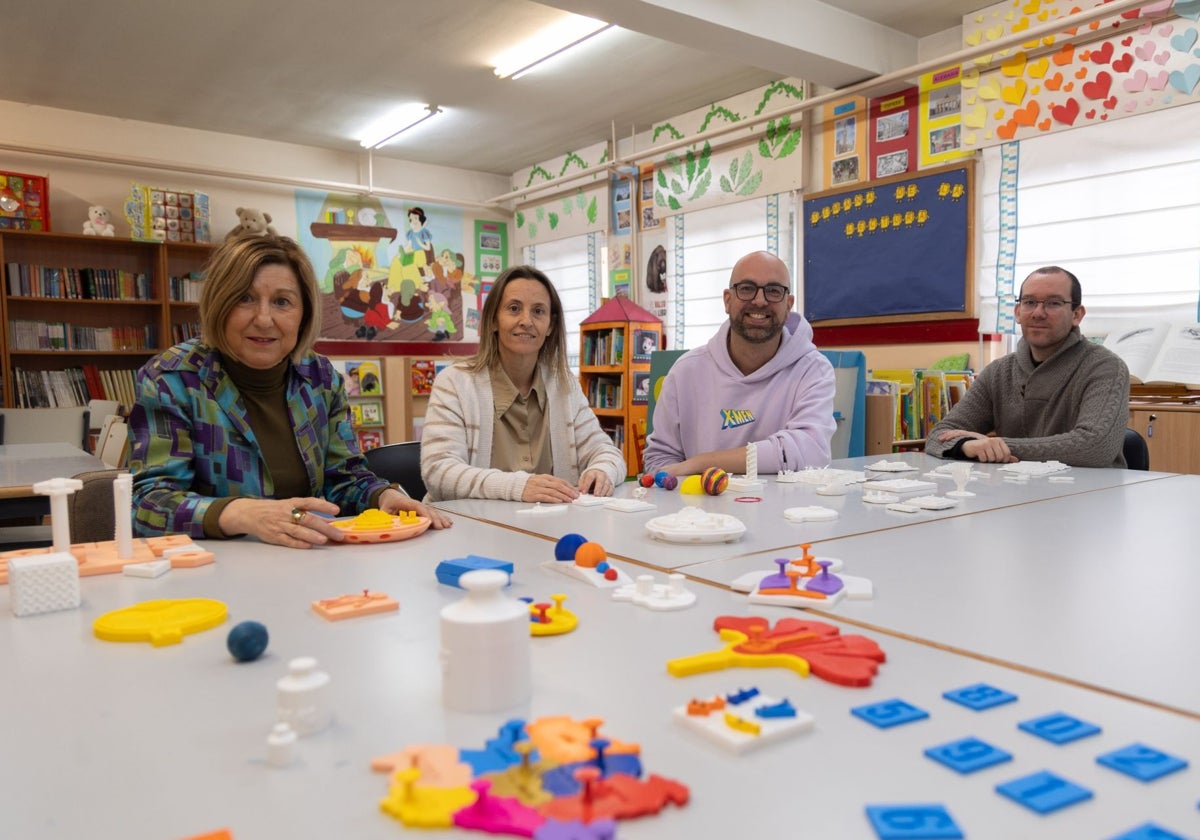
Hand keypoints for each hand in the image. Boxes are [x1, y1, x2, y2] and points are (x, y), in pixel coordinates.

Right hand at [220, 497, 343, 548]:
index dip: (323, 505)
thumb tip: (327, 519)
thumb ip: (307, 511)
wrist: (250, 514)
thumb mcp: (289, 505)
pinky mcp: (274, 536)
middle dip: (324, 527)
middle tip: (338, 534)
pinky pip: (288, 540)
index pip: (309, 502)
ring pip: (298, 531)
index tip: (336, 510)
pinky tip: (309, 546)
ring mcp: (280, 525)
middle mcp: (286, 513)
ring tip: (325, 540)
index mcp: (291, 503)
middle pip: (308, 519)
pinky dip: (299, 543)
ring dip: (312, 535)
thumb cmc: (274, 509)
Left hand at [378, 488, 452, 528]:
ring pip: (432, 511)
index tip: (430, 521)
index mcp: (406, 502)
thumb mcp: (383, 510)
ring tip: (447, 525)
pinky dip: (441, 517)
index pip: (417, 507)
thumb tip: (388, 525)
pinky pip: (433, 513)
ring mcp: (420, 506)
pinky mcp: (423, 509)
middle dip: (435, 518)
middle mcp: (415, 503)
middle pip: (427, 510)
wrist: (391, 495)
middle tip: (440, 527)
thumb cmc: (388, 503)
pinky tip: (447, 521)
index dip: (424, 514)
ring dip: (440, 518)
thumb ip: (386, 517)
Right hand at [522, 474, 579, 502]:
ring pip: (553, 491)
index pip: (560, 481)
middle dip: (568, 491)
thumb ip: (552, 484)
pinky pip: (545, 497)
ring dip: (563, 496)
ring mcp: (538, 488)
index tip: (576, 491)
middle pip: (558, 486)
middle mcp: (543, 482)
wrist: (516, 486)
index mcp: (546, 477)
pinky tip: (559, 501)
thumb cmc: (531, 484)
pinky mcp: (534, 495)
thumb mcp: (542, 481)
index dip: (569, 486)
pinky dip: (553, 499)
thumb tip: (565, 489)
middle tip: (575, 496)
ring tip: (570, 500)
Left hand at [578, 469, 612, 496]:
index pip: (590, 477)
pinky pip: (611, 489)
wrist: (599, 473)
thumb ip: (581, 485)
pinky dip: (608, 494)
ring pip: (607, 485)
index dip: (586, 485)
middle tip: (595, 495)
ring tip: (599, 498)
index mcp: (593, 473)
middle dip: (598, 488)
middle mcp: (601, 475)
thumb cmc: (590, 478)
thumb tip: (579, 491)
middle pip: (600, 481)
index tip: (583, 492)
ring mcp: (607, 480)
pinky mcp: (611, 485)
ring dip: (603, 492)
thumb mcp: (584, 479)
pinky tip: (604, 497)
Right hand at [961, 436, 1016, 462]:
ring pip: (992, 458)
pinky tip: (980, 456)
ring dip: (988, 461)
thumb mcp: (995, 450)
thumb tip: (1016, 460)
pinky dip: (982, 460)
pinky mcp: (978, 447)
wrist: (970, 445)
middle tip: (991, 459)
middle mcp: (993, 440)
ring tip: (985, 457)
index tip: (1000, 461)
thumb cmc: (985, 449)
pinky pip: (984, 459)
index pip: (1007, 453)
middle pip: (1000, 457)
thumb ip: (1005, 455)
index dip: (1004, 460)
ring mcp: (985, 443)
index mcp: (999, 440)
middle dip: (996, 461)